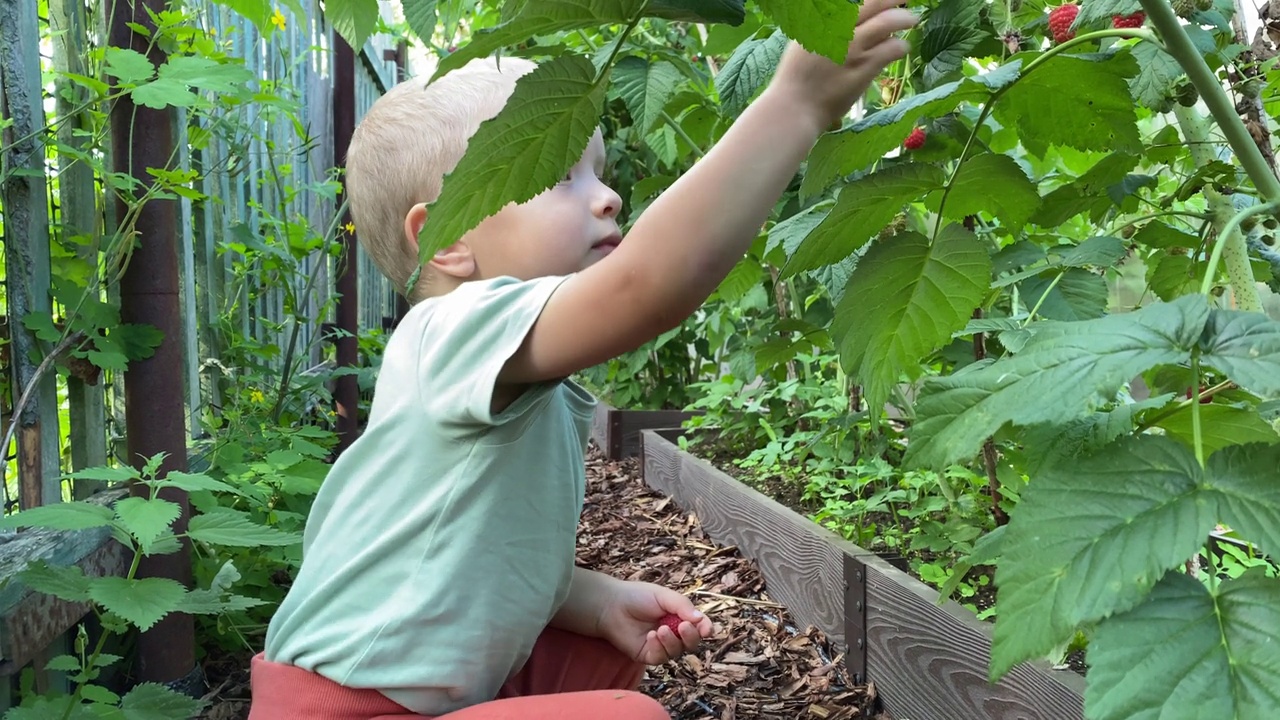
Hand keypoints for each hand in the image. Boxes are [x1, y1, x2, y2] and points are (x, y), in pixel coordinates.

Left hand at [598, 580, 716, 664]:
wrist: (611, 605)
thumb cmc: (638, 596)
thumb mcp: (663, 596)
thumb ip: (682, 606)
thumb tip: (701, 619)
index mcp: (680, 617)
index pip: (700, 626)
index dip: (706, 628)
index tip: (706, 628)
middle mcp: (674, 633)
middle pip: (692, 643)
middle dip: (691, 637)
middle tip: (683, 627)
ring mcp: (661, 645)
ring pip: (677, 652)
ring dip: (672, 641)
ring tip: (660, 629)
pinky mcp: (648, 655)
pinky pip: (661, 658)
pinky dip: (658, 648)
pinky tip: (650, 635)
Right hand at [769, 0, 918, 129]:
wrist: (795, 107)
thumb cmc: (797, 77)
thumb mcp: (805, 41)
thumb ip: (827, 27)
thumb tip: (852, 18)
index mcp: (823, 19)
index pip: (857, 1)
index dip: (875, 0)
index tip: (881, 2)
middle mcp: (838, 27)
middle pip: (874, 2)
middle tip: (902, 0)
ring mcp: (853, 46)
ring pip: (889, 21)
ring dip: (905, 18)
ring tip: (911, 20)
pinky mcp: (865, 66)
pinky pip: (892, 48)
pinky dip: (901, 45)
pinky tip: (902, 48)